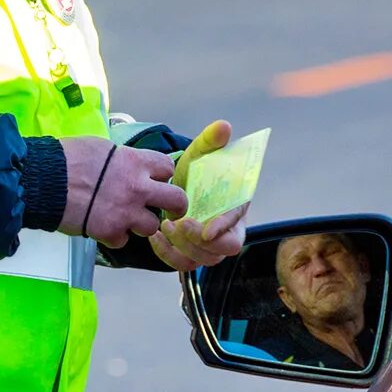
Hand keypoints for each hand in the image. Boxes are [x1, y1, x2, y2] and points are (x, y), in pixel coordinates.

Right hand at [58, 137, 188, 247]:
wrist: (44, 181)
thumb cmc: (68, 158)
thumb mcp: (102, 148)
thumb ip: (123, 159)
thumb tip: (130, 164)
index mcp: (136, 162)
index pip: (168, 168)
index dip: (162, 175)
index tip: (156, 179)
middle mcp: (138, 188)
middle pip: (177, 201)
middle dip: (175, 206)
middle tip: (168, 210)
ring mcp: (126, 213)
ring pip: (151, 226)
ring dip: (140, 224)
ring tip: (124, 218)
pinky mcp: (109, 232)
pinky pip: (123, 240)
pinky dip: (114, 236)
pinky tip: (102, 226)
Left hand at [152, 120, 249, 270]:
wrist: (177, 185)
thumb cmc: (196, 171)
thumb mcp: (200, 154)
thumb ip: (211, 141)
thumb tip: (223, 126)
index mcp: (237, 206)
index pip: (237, 222)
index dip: (223, 226)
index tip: (206, 229)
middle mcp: (228, 230)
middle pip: (225, 249)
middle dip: (201, 241)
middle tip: (179, 225)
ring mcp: (210, 245)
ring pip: (203, 260)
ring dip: (183, 247)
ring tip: (163, 226)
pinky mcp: (191, 254)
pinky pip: (183, 264)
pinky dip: (168, 254)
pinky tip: (155, 236)